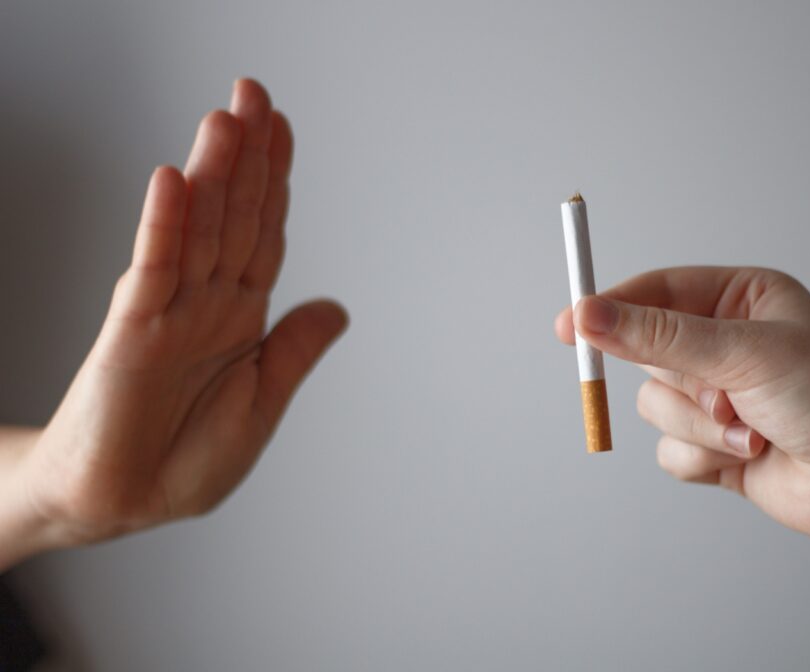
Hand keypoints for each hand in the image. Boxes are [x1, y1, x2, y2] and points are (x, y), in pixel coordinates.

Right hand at [8, 80, 346, 555]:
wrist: (122, 507)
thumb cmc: (184, 462)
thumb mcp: (260, 406)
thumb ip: (293, 352)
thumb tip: (338, 307)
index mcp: (240, 318)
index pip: (263, 234)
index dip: (275, 182)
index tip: (281, 128)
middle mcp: (207, 304)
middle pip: (233, 217)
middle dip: (247, 157)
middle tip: (253, 93)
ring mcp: (169, 313)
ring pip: (198, 231)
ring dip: (213, 176)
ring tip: (226, 118)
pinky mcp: (131, 334)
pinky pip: (152, 271)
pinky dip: (165, 227)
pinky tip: (175, 182)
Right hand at [555, 266, 809, 546]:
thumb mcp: (742, 352)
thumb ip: (658, 336)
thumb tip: (588, 315)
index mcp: (741, 299)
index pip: (657, 291)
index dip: (611, 306)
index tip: (571, 323)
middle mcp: (725, 343)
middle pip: (647, 352)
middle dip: (684, 382)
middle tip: (717, 397)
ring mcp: (717, 396)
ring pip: (655, 404)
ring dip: (699, 426)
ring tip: (751, 431)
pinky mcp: (712, 445)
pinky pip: (668, 449)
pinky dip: (702, 457)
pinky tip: (749, 457)